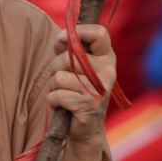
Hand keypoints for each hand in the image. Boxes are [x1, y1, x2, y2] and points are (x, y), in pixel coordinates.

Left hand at [49, 24, 115, 160]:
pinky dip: (53, 101)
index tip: (63, 39)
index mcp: (107, 57)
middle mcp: (108, 71)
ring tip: (65, 93)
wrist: (86, 128)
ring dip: (54, 86)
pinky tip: (63, 106)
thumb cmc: (77, 90)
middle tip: (62, 78)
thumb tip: (61, 38)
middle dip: (56, 66)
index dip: (78, 32)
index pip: (100, 33)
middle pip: (70, 56)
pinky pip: (57, 94)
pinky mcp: (88, 105)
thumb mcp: (77, 66)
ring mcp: (99, 89)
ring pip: (59, 76)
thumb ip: (70, 49)